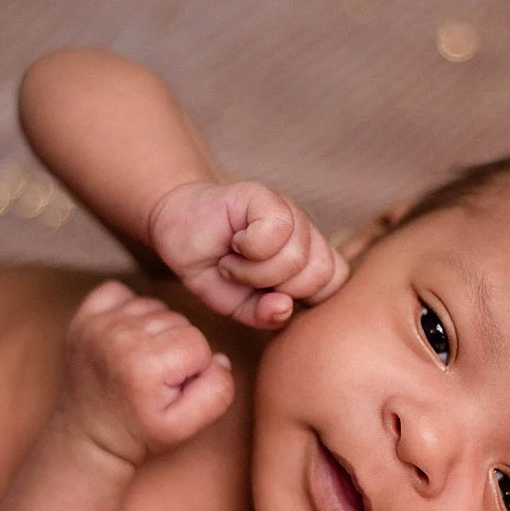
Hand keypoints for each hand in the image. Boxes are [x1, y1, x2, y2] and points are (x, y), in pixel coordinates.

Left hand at [58, 281, 234, 465]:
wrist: (88, 437)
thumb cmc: (139, 432)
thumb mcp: (186, 427)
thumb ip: (218, 392)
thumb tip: (219, 358)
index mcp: (145, 365)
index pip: (198, 343)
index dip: (195, 367)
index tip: (173, 388)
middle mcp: (119, 338)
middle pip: (178, 321)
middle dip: (176, 348)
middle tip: (156, 378)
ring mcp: (97, 325)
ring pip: (153, 307)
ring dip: (154, 330)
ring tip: (141, 361)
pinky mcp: (83, 318)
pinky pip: (119, 293)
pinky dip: (128, 310)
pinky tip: (126, 338)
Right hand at [148, 181, 348, 328]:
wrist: (176, 227)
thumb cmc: (211, 266)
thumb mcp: (237, 305)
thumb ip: (265, 315)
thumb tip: (285, 308)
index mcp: (309, 256)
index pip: (333, 285)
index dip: (299, 299)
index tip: (263, 293)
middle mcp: (305, 231)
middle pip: (319, 274)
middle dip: (276, 287)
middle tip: (244, 277)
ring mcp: (289, 210)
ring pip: (298, 256)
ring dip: (256, 270)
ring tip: (235, 263)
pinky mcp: (266, 195)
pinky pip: (278, 230)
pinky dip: (249, 247)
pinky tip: (234, 243)